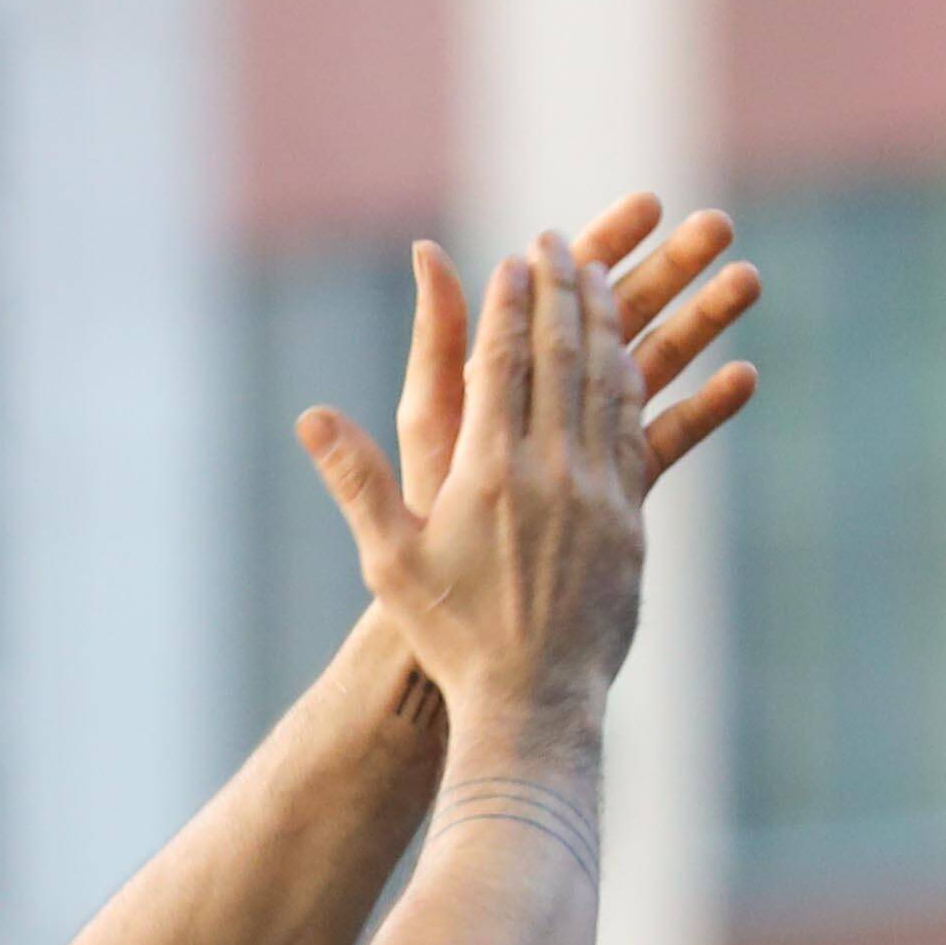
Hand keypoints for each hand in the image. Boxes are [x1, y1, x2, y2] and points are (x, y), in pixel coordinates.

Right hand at [304, 235, 657, 740]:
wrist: (532, 701)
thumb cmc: (450, 637)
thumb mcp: (389, 560)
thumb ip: (356, 481)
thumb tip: (309, 416)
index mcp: (486, 473)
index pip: (500, 364)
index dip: (509, 304)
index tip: (516, 258)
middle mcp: (548, 471)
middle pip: (560, 356)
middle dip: (561, 290)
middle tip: (559, 243)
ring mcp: (597, 491)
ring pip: (605, 383)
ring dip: (604, 322)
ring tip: (600, 278)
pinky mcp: (629, 518)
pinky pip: (636, 430)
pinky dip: (632, 382)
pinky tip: (629, 356)